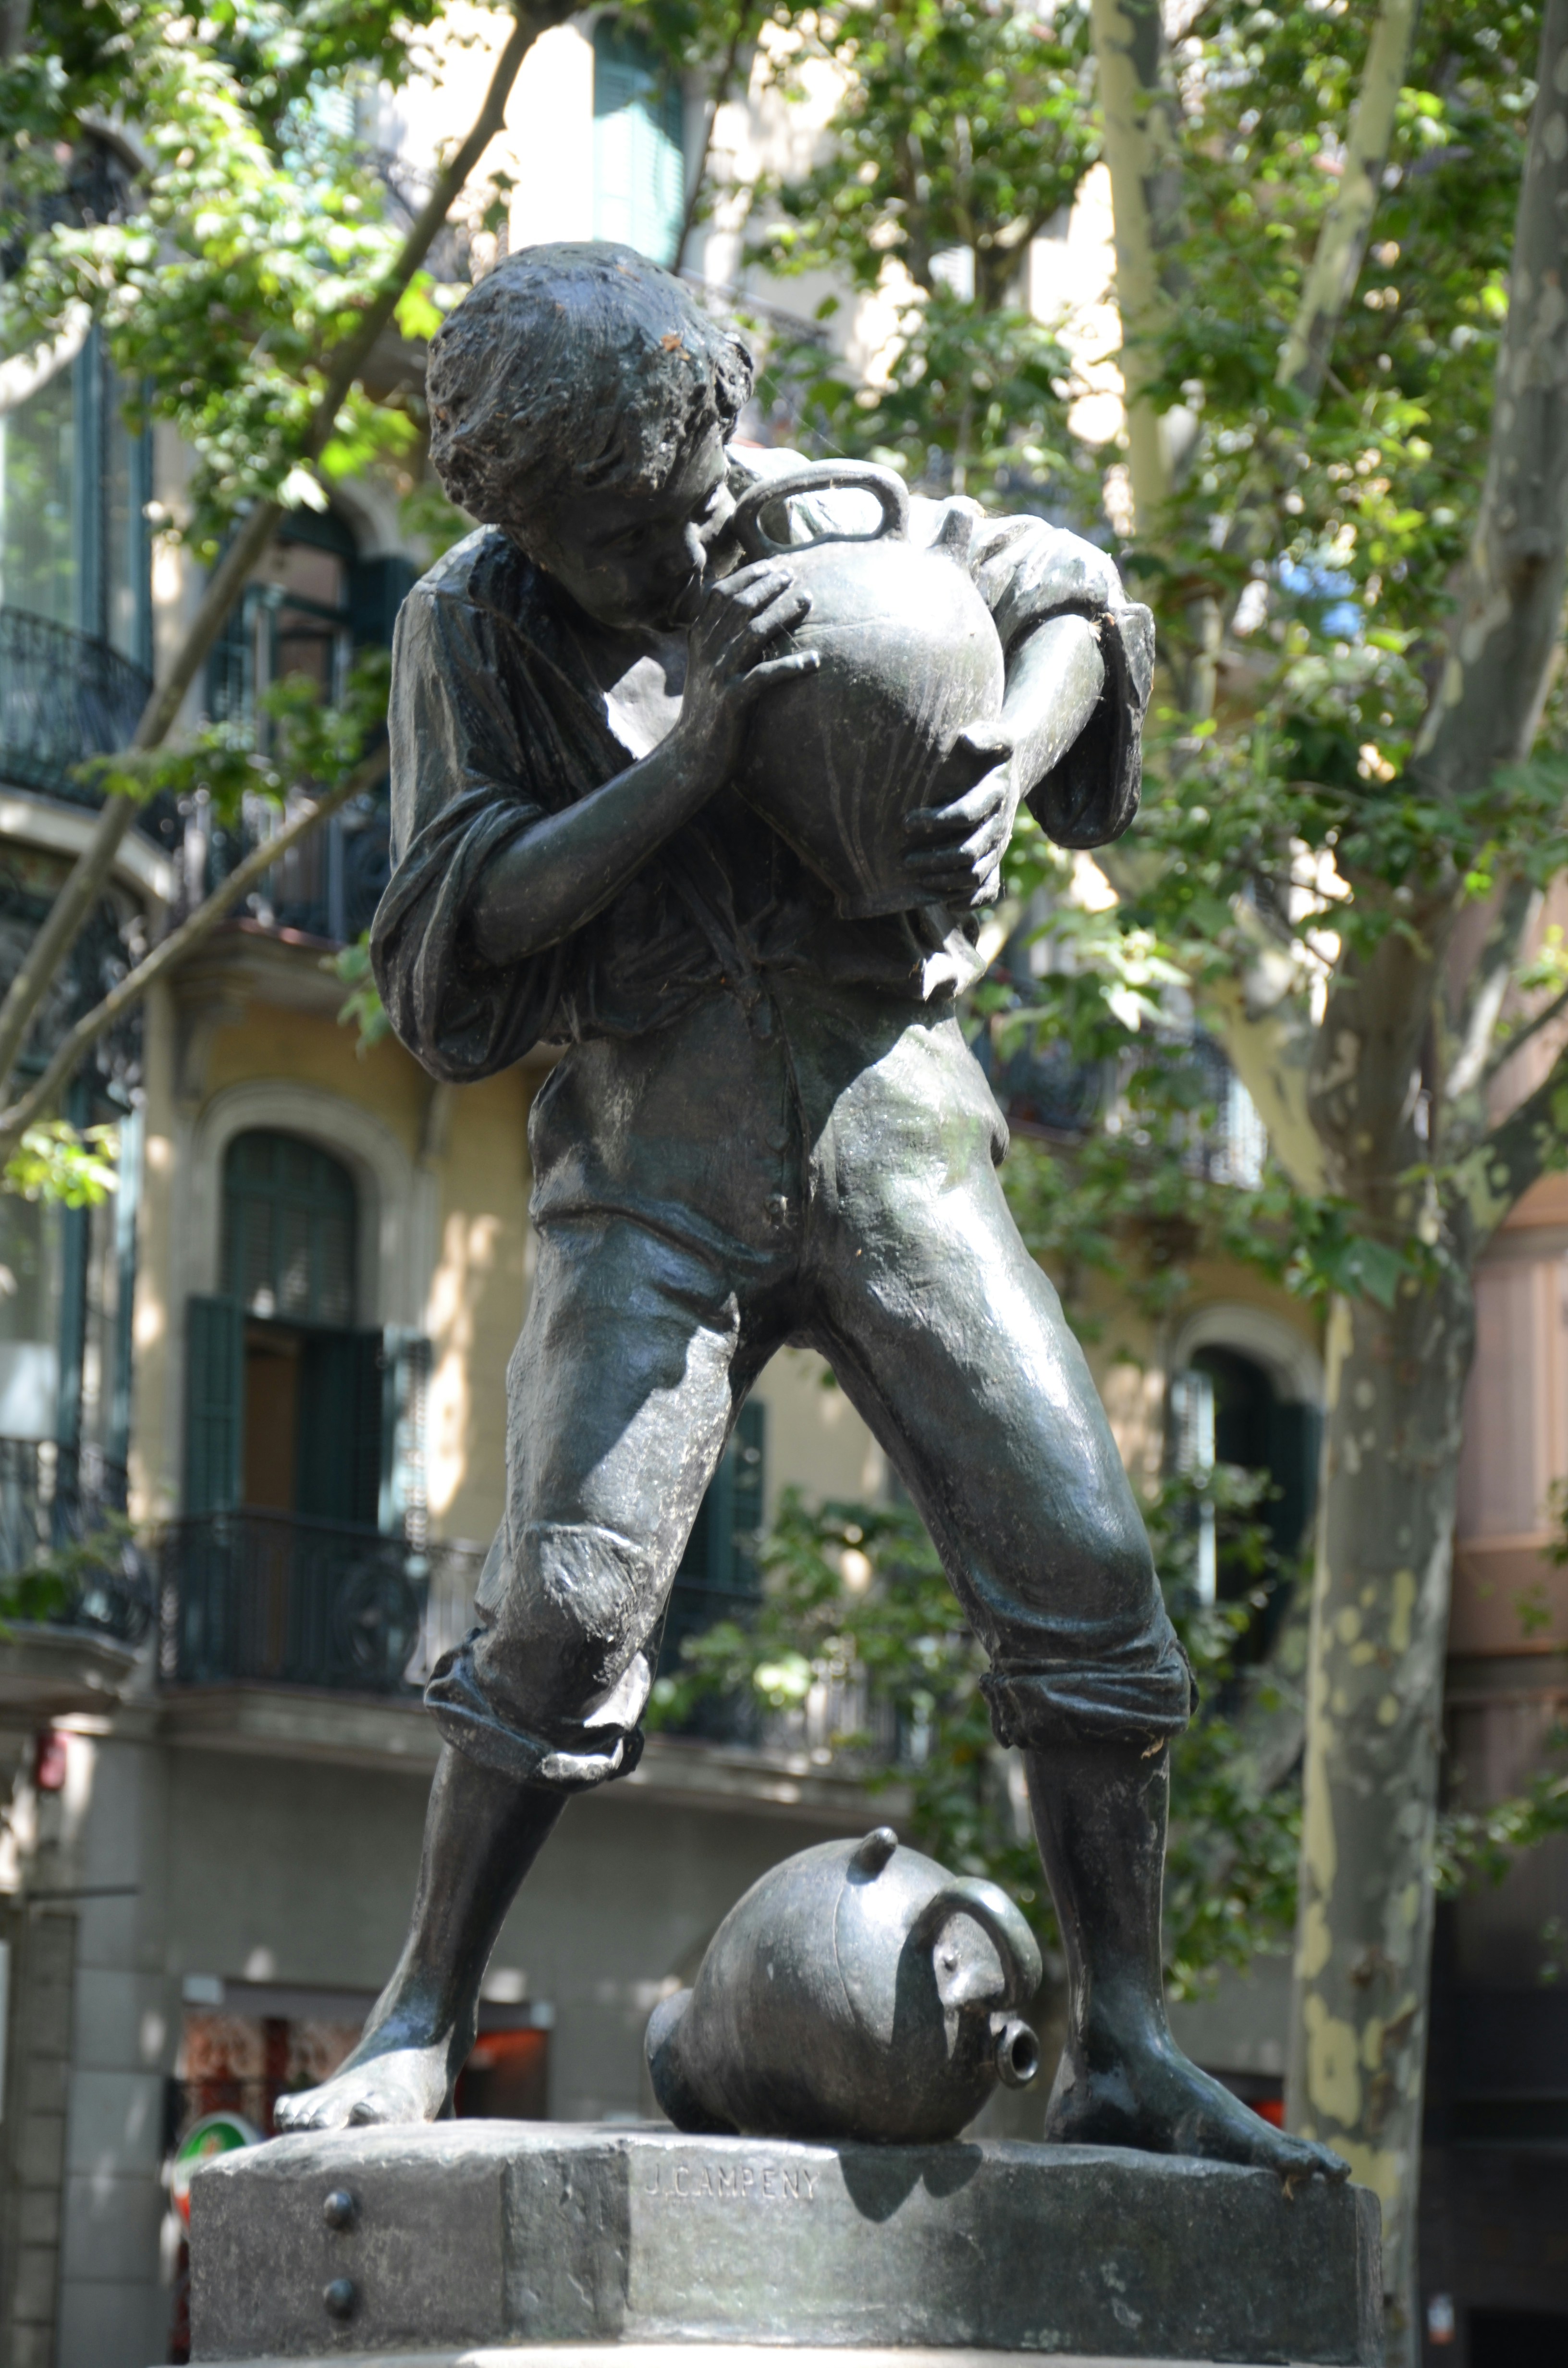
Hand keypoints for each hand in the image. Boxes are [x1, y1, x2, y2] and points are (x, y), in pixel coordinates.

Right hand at [674, 562, 818, 788]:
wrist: (691, 754)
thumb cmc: (708, 708)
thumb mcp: (708, 666)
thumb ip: (721, 637)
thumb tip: (749, 609)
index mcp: (698, 638)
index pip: (721, 593)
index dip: (748, 576)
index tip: (773, 566)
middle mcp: (706, 651)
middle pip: (740, 606)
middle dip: (769, 586)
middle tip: (794, 577)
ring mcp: (718, 675)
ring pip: (754, 632)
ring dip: (783, 613)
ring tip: (808, 600)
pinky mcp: (732, 701)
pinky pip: (766, 676)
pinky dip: (792, 666)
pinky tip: (815, 659)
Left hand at [901, 724, 1017, 907]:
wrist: (1010, 773)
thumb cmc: (991, 752)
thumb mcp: (996, 737)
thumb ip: (987, 734)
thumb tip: (965, 739)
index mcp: (996, 796)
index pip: (965, 813)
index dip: (935, 821)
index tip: (905, 822)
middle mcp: (999, 824)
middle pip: (968, 851)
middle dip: (934, 858)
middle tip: (904, 860)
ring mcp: (997, 845)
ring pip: (975, 874)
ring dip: (944, 881)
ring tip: (916, 878)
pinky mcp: (994, 859)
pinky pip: (989, 890)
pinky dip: (969, 901)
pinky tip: (946, 903)